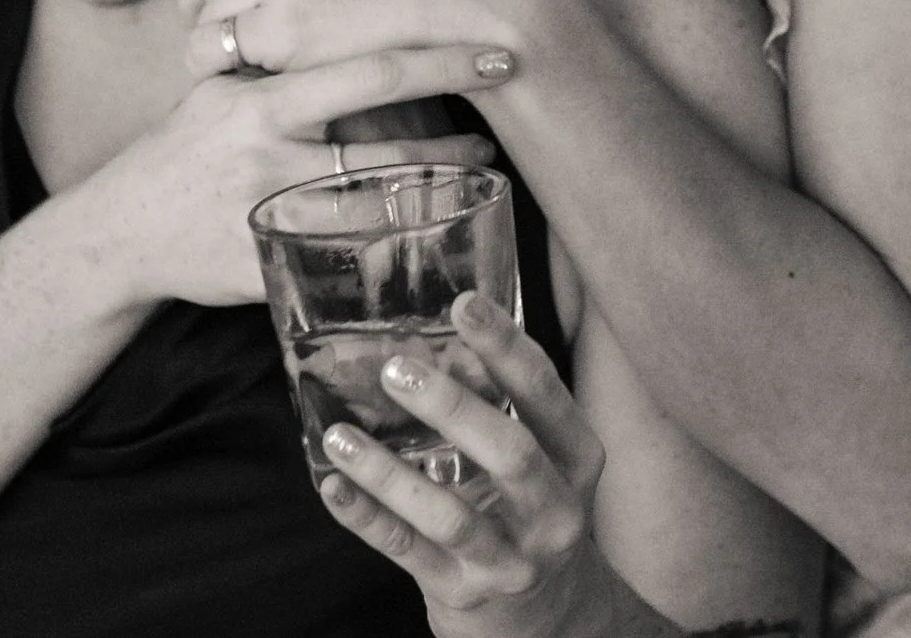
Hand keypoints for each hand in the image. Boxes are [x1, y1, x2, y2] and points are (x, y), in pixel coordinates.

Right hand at [69, 67, 494, 308]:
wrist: (118, 231)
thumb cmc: (187, 149)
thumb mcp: (224, 90)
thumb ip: (280, 58)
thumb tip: (355, 7)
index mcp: (259, 101)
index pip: (363, 74)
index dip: (435, 63)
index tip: (494, 52)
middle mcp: (266, 158)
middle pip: (381, 149)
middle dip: (450, 139)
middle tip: (500, 123)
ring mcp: (270, 220)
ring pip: (373, 211)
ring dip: (433, 192)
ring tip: (479, 166)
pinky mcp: (269, 269)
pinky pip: (346, 262)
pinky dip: (394, 248)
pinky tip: (432, 230)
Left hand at [180, 0, 559, 80]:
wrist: (475, 4)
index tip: (212, 11)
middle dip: (210, 22)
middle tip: (226, 54)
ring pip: (209, 25)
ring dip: (221, 55)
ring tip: (246, 78)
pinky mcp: (282, 31)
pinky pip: (223, 59)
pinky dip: (232, 78)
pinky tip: (262, 89)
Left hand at [319, 291, 619, 637]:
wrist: (547, 619)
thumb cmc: (531, 512)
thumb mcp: (538, 458)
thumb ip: (501, 403)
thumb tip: (449, 343)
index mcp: (576, 461)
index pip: (547, 395)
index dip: (507, 348)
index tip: (466, 304)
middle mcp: (554, 512)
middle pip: (510, 454)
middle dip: (453, 407)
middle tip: (395, 369)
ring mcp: (510, 559)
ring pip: (450, 515)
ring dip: (390, 472)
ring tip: (341, 435)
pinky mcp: (463, 591)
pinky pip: (407, 552)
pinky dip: (367, 518)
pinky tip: (333, 487)